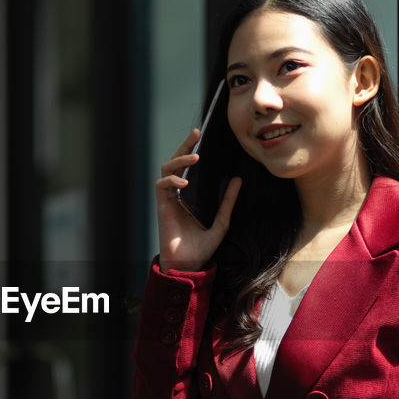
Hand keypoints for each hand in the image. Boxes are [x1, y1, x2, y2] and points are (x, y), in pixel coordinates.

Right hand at [155, 129, 241, 271]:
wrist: (189, 265)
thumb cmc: (202, 247)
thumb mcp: (221, 222)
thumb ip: (227, 202)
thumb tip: (237, 180)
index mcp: (189, 194)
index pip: (188, 166)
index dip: (192, 149)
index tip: (202, 135)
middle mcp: (177, 193)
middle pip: (176, 161)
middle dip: (184, 145)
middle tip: (196, 133)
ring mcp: (168, 198)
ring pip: (167, 169)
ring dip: (179, 159)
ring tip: (195, 156)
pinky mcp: (162, 206)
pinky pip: (162, 186)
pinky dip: (172, 180)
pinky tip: (184, 181)